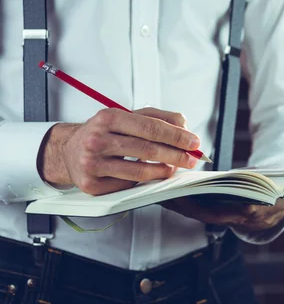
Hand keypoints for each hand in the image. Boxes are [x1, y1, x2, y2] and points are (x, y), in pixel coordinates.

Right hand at [38, 107, 200, 194]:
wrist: (69, 151)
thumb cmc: (105, 133)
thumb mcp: (127, 117)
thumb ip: (158, 118)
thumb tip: (184, 127)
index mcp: (108, 118)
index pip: (151, 127)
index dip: (176, 136)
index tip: (194, 142)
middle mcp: (97, 140)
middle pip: (147, 150)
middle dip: (176, 155)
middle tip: (192, 158)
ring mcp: (92, 164)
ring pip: (140, 171)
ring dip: (163, 171)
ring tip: (174, 168)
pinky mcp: (92, 185)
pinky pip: (127, 185)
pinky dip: (143, 181)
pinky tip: (150, 175)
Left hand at [163, 175, 283, 232]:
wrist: (269, 212)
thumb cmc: (282, 195)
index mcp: (257, 212)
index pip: (239, 207)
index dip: (222, 198)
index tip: (208, 186)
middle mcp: (238, 218)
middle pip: (212, 210)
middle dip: (193, 200)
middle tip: (176, 185)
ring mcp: (222, 217)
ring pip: (197, 211)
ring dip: (180, 200)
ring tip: (165, 183)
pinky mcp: (210, 214)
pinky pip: (192, 208)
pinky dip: (180, 200)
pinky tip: (167, 187)